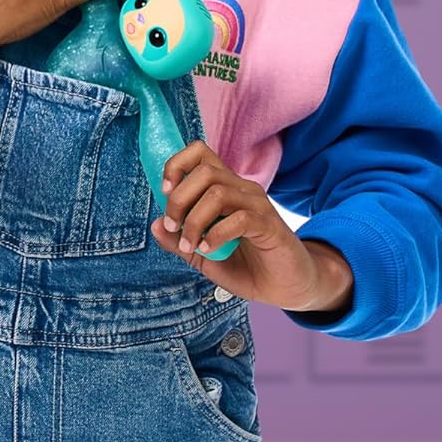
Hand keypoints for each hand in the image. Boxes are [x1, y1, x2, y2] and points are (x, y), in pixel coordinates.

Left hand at [151, 140, 355, 313]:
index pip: (199, 153)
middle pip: (204, 171)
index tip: (164, 192)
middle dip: (179, 199)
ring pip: (217, 192)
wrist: (287, 288)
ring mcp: (258, 205)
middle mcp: (242, 189)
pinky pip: (239, 218)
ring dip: (194, 220)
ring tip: (190, 245)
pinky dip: (216, 234)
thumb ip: (179, 241)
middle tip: (172, 227)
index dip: (176, 165)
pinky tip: (208, 249)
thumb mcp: (203, 256)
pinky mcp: (270, 226)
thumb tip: (154, 225)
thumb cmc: (247, 267)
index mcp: (225, 188)